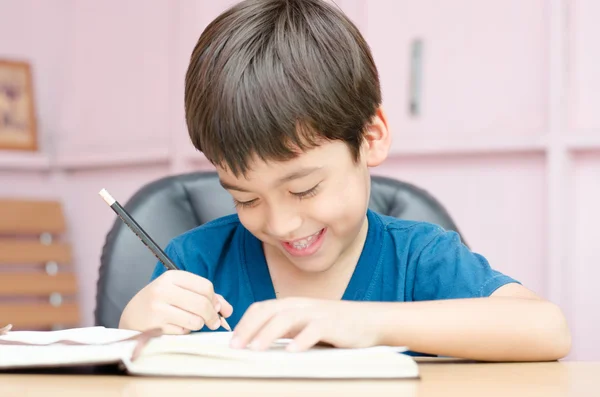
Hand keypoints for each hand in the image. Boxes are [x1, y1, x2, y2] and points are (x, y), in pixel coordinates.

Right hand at [119, 270, 232, 333]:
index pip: (205, 286)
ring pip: (195, 321)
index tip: (216, 307)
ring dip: (197, 325)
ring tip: (188, 322)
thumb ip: (206, 297)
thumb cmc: (161, 302)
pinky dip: (184, 332)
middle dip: (213, 316)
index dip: (215, 300)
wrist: (132, 316)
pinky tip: (174, 327)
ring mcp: (158, 309)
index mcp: (171, 277)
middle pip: (202, 304)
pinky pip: (183, 332)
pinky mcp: (155, 327)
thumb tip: (228, 310)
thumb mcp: (180, 291)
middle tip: (213, 322)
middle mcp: (163, 290)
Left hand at [229, 298, 379, 351]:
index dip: (244, 323)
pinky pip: (314, 330)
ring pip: (286, 319)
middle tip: (236, 347)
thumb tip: (256, 343)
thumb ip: (285, 330)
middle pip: (268, 311)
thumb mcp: (305, 324)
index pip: (261, 308)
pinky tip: (291, 351)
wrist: (369, 320)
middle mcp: (301, 305)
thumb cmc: (334, 326)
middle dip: (249, 328)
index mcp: (292, 304)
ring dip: (268, 334)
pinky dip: (301, 340)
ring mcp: (316, 313)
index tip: (232, 341)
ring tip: (255, 349)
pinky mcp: (333, 324)